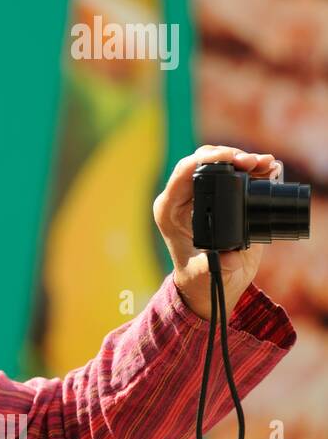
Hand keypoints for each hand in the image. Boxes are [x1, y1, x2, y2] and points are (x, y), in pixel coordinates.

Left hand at [153, 145, 279, 319]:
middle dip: (228, 155)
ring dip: (244, 159)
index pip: (183, 172)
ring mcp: (202, 195)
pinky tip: (269, 169)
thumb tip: (229, 257)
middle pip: (201, 160)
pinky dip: (253, 169)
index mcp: (170, 210)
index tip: (232, 158)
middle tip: (252, 162)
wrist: (209, 283)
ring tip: (266, 164)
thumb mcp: (204, 274)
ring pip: (219, 162)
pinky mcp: (221, 198)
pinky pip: (235, 174)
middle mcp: (183, 198)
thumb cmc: (199, 278)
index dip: (207, 159)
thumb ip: (215, 265)